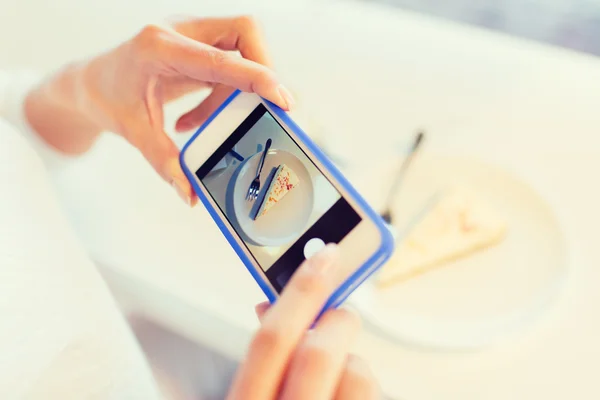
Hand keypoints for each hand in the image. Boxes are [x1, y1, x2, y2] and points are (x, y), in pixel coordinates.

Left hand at [26, 16, 293, 204]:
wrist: (90, 83)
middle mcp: (180, 32)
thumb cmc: (106, 97)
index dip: (258, 77)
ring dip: (241, 86)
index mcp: (160, 47)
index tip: (283, 99)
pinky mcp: (198, 46)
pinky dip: (226, 91)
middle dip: (262, 69)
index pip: (221, 59)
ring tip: (212, 120)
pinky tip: (198, 117)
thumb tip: (191, 193)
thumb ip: (165, 162)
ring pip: (242, 46)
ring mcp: (191, 35)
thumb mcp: (134, 131)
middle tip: (264, 105)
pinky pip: (230, 62)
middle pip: (244, 33)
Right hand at [227, 244, 380, 399]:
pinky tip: (345, 393)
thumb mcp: (255, 390)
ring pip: (356, 374)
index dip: (301, 290)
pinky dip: (366, 385)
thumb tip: (270, 303)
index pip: (271, 337)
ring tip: (338, 374)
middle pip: (318, 353)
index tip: (326, 255)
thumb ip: (265, 352)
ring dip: (352, 361)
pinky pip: (376, 393)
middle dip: (337, 322)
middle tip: (343, 314)